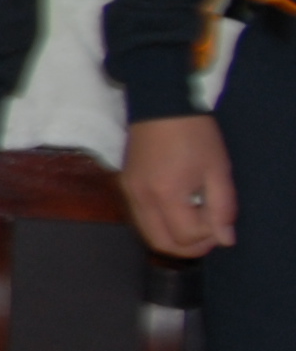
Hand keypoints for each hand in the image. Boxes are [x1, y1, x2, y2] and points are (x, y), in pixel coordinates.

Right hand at [123, 112, 240, 261]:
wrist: (160, 104)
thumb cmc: (194, 135)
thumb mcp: (218, 170)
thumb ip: (223, 208)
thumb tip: (224, 239)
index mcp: (165, 194)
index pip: (185, 236)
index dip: (208, 235)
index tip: (220, 218)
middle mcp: (141, 199)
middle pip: (161, 243)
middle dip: (189, 246)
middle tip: (209, 231)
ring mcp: (129, 193)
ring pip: (148, 234)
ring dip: (174, 236)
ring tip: (194, 218)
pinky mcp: (126, 186)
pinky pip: (141, 218)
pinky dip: (161, 224)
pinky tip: (177, 208)